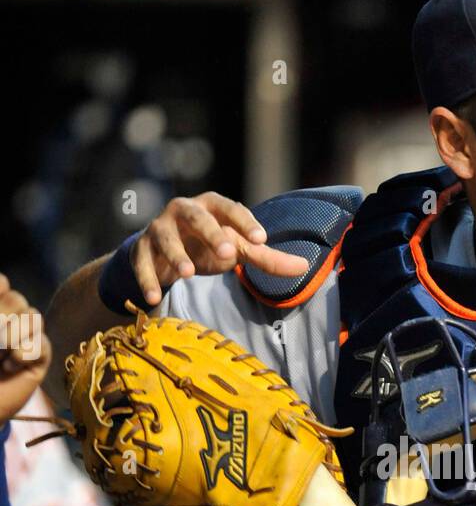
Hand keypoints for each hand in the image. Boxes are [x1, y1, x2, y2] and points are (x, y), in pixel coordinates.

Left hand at [0, 274, 50, 422]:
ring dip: (12, 338)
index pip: (3, 283)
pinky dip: (26, 354)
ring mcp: (24, 339)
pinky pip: (42, 343)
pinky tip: (11, 367)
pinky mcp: (39, 358)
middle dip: (2, 320)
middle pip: (18, 298)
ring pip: (33, 317)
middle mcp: (9, 320)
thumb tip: (4, 282)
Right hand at [130, 191, 309, 304]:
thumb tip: (304, 268)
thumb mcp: (237, 250)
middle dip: (211, 232)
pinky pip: (141, 262)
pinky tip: (152, 299)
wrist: (163, 252)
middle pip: (195, 216)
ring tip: (187, 275)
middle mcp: (182, 211)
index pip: (229, 208)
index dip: (245, 221)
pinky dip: (146, 279)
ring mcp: (158, 228)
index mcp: (210, 207)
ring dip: (175, 254)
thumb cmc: (207, 246)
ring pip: (164, 236)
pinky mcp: (140, 248)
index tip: (262, 238)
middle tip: (228, 253)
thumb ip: (266, 258)